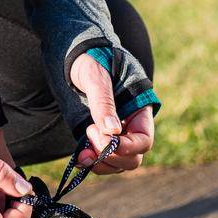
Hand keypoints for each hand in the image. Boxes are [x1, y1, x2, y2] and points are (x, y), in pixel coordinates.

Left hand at [69, 52, 154, 173]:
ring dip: (101, 164)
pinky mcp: (96, 136)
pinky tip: (79, 159)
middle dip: (113, 157)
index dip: (129, 147)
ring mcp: (113, 133)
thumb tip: (112, 132)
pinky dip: (91, 162)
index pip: (143, 140)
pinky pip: (100, 158)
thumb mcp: (96, 75)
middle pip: (132, 158)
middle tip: (90, 137)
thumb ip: (103, 102)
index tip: (107, 140)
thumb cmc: (90, 58)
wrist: (74, 54)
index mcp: (139, 110)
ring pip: (117, 163)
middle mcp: (129, 126)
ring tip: (82, 154)